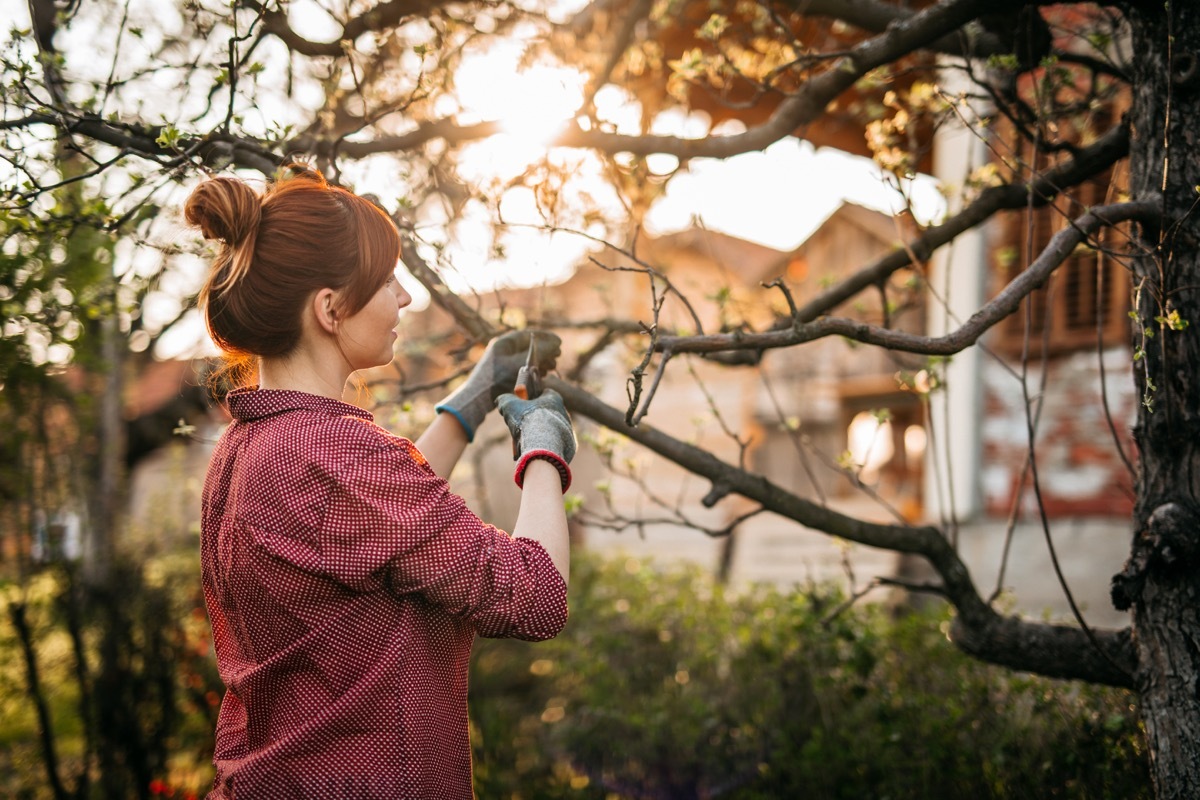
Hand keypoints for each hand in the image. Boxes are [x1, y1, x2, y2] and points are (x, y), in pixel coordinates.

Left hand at [435, 330, 560, 441]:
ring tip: (553, 366)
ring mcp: (503, 362)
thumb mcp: (520, 364)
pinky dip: (534, 369)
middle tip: (558, 355)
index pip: (528, 335)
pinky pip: (523, 367)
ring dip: (541, 360)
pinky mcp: (504, 374)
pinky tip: (543, 374)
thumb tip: (555, 344)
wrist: (477, 398)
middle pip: (528, 346)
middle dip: (545, 350)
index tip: (559, 342)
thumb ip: (539, 353)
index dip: (545, 337)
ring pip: (527, 357)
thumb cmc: (497, 379)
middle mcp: (504, 350)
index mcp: (504, 343)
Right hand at [497, 389, 575, 491]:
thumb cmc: (528, 421)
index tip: (522, 405)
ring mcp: (568, 429)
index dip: (532, 398)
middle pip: (546, 412)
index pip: (544, 392)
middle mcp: (564, 412)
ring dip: (540, 433)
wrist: (544, 446)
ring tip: (526, 441)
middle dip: (534, 418)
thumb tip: (500, 400)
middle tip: (522, 427)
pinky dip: (546, 445)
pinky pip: (555, 443)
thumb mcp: (510, 406)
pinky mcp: (569, 444)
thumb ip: (504, 400)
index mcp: (554, 398)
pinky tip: (535, 449)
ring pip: (551, 428)